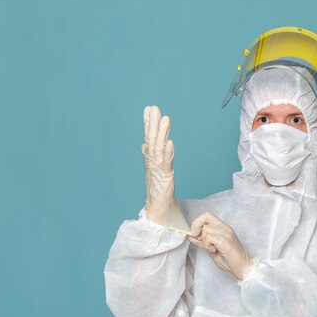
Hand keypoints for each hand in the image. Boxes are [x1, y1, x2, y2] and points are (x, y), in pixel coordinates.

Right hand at [142, 105, 174, 225]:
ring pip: (159, 148)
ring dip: (162, 133)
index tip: (148, 108)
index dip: (148, 123)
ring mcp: (157, 169)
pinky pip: (166, 164)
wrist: (158, 209)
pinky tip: (170, 143)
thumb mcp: (155, 168)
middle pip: (152, 139)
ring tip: (165, 119)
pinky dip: (168, 153)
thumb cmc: (158, 189)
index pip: (149, 137)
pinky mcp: (164, 178)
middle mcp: (152, 162)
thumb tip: (146, 143)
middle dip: (153, 123)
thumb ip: (151, 155)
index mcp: (150, 158)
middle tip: (154, 108)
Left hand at [187, 212, 252, 279]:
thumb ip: (203, 241)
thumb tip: (190, 235)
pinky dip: (208, 245)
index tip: (195, 234)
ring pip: (206, 229)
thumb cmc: (230, 261)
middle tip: (200, 240)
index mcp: (223, 228)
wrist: (244, 269)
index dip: (197, 222)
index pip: (207, 215)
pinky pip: (210, 238)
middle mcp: (225, 228)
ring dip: (204, 241)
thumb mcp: (212, 249)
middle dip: (197, 229)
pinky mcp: (227, 242)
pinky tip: (214, 250)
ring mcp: (227, 234)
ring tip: (212, 249)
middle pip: (205, 217)